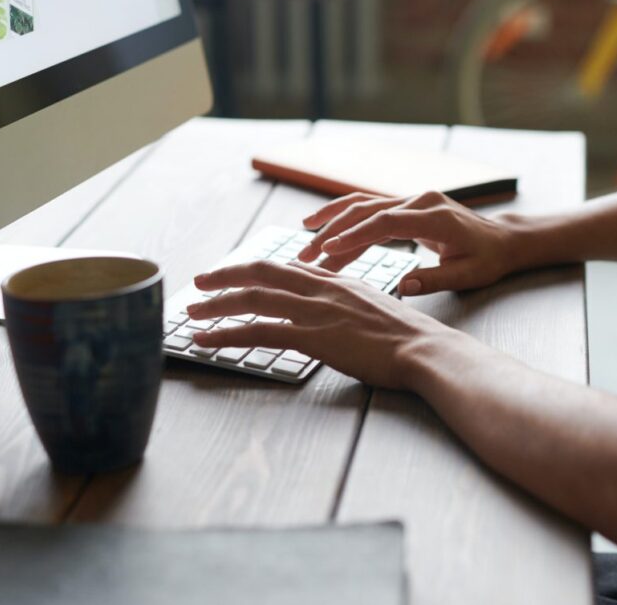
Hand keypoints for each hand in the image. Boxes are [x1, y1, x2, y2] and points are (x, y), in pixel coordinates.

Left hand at [186, 260, 464, 388]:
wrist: (425, 349)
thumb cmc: (408, 338)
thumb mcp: (375, 309)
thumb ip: (348, 306)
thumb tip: (335, 314)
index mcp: (336, 280)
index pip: (285, 267)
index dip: (253, 270)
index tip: (233, 275)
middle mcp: (322, 288)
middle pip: (261, 273)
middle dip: (225, 277)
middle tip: (199, 283)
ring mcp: (316, 310)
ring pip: (253, 299)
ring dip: (216, 306)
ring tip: (191, 315)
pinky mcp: (312, 336)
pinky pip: (259, 332)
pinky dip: (226, 335)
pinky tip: (206, 342)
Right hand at [298, 191, 521, 295]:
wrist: (503, 239)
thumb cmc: (487, 260)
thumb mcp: (467, 275)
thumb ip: (434, 280)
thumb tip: (402, 287)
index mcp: (435, 217)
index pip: (386, 222)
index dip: (356, 235)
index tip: (329, 250)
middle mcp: (420, 201)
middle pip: (367, 210)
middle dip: (333, 232)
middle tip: (304, 255)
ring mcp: (413, 199)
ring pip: (364, 205)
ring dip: (333, 222)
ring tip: (304, 240)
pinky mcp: (408, 205)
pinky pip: (372, 209)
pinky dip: (346, 218)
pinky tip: (324, 229)